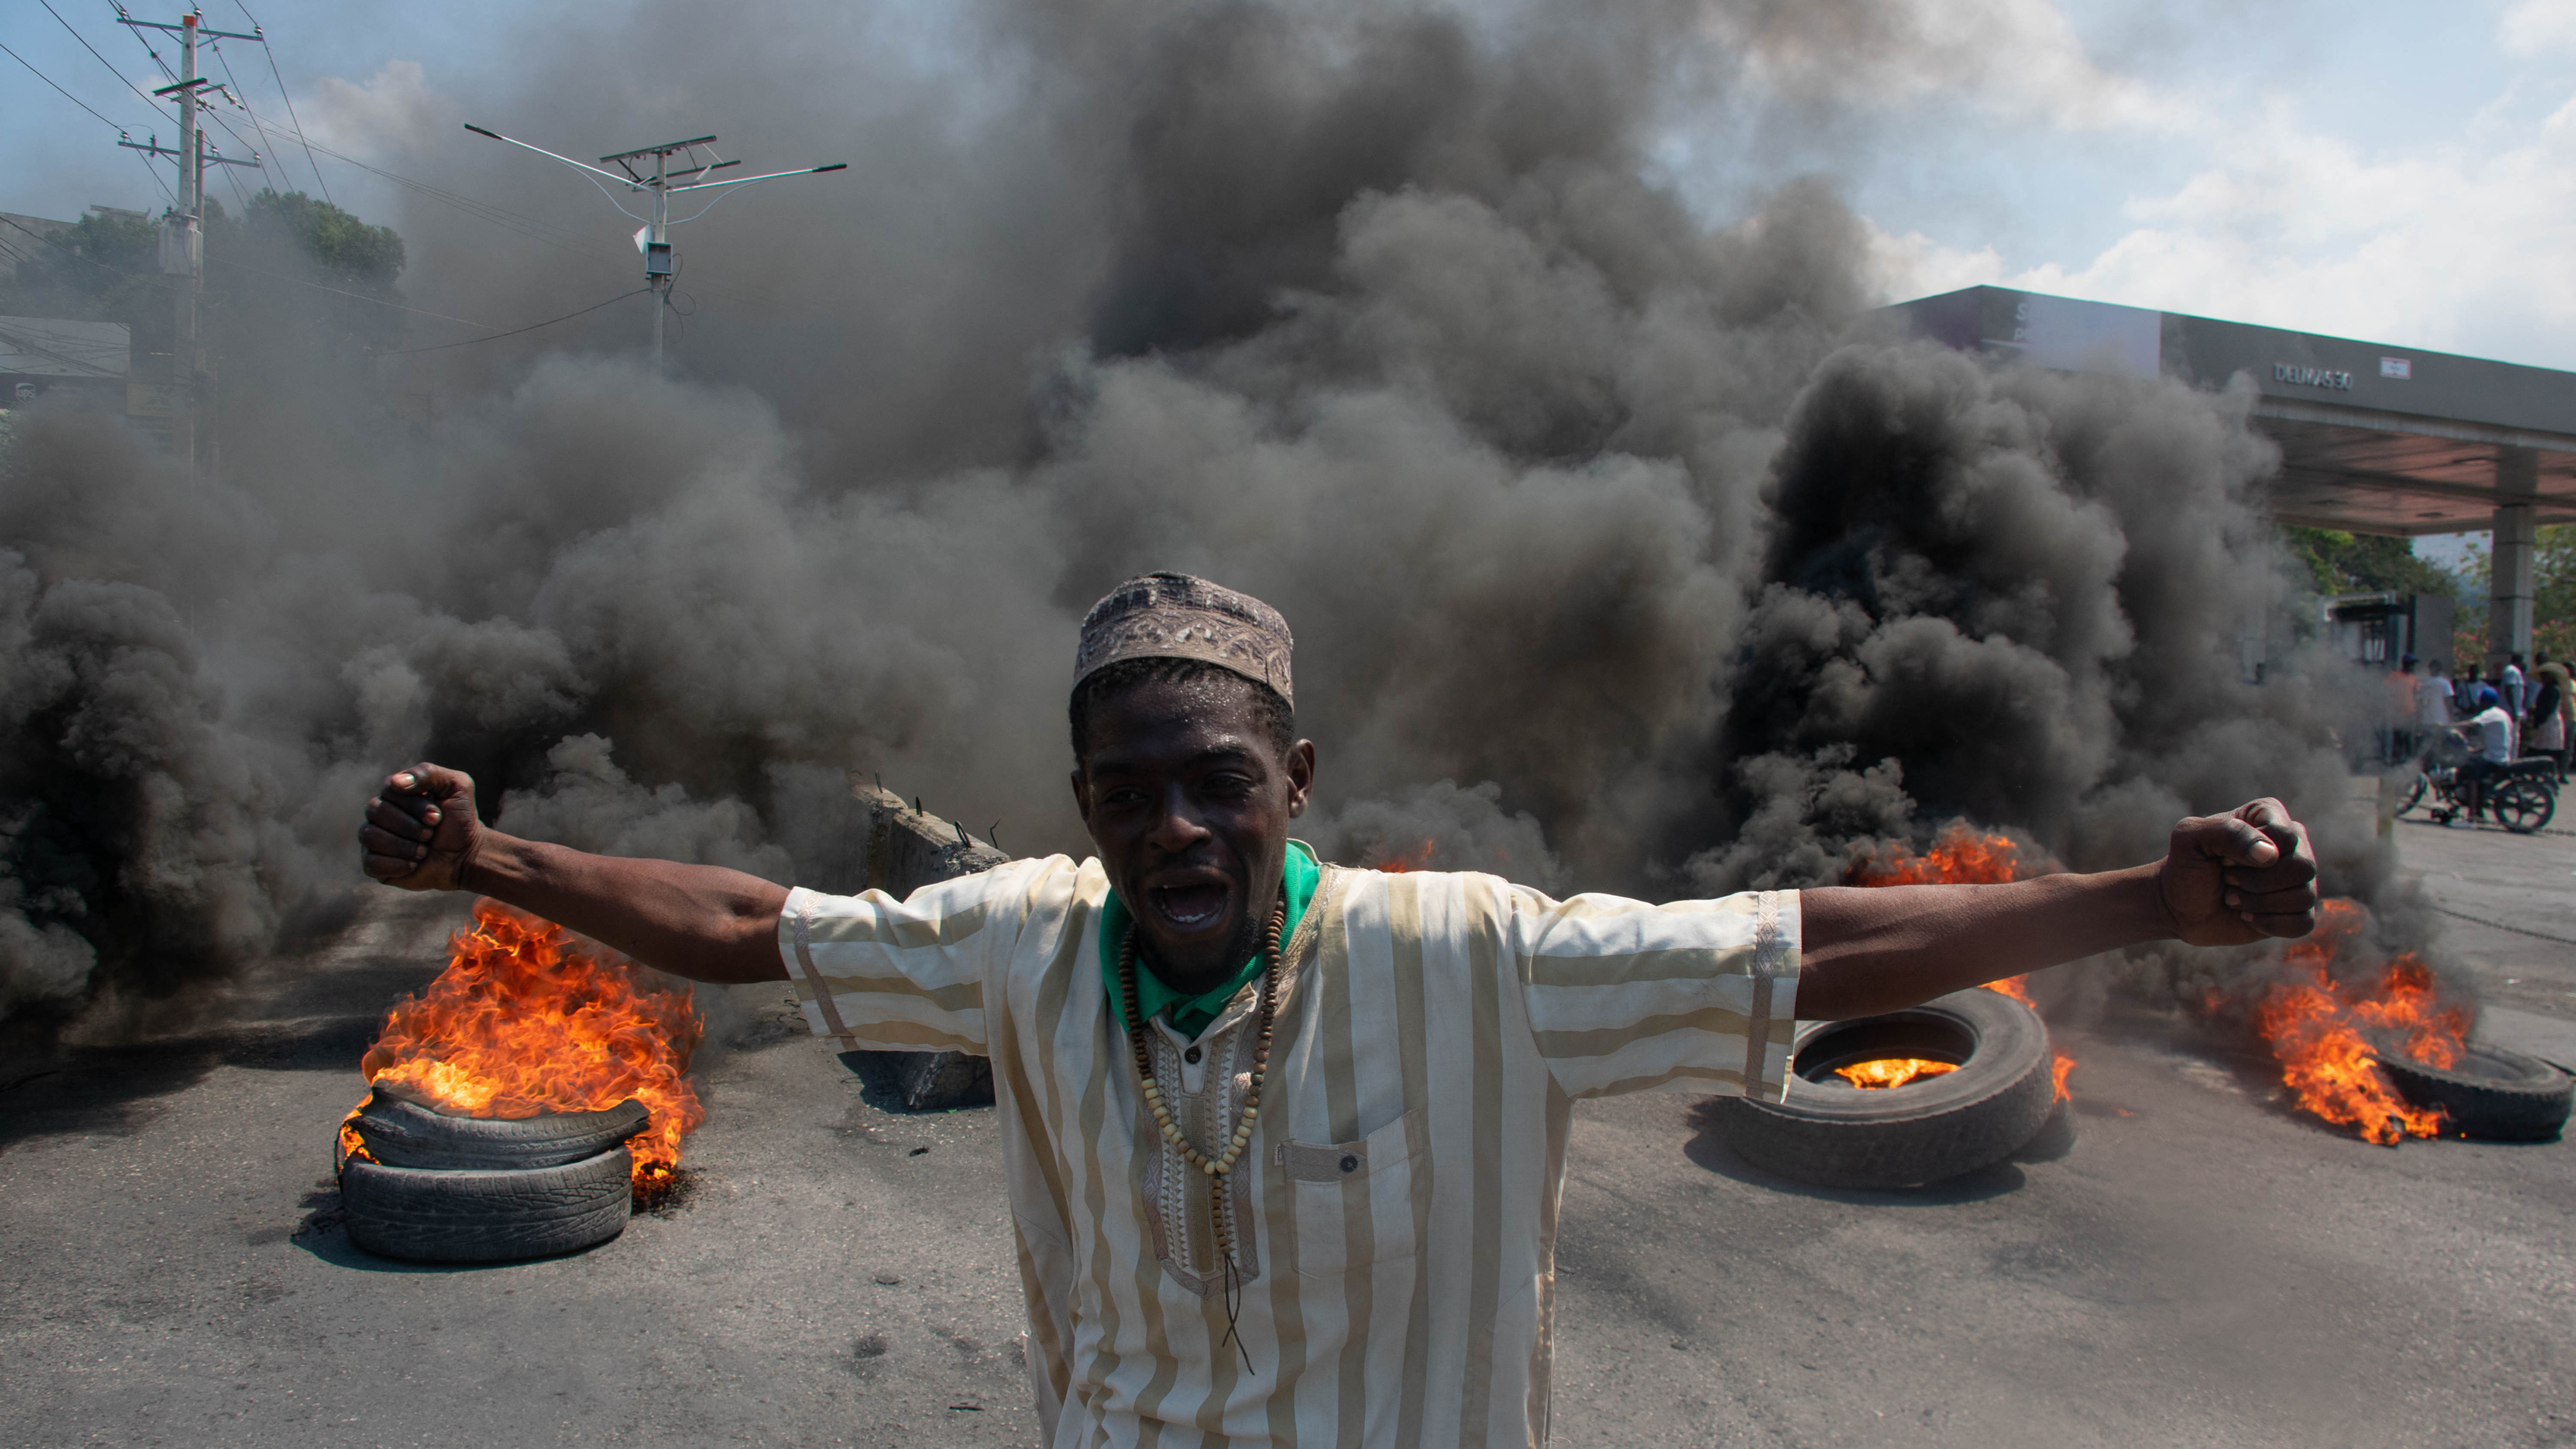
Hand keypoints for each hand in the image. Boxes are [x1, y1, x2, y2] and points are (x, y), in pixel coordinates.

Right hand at [360, 763, 482, 891]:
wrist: (466, 855)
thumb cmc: (460, 819)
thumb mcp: (456, 787)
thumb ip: (429, 773)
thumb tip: (396, 782)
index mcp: (396, 793)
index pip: (389, 789)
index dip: (414, 805)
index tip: (437, 817)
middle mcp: (380, 813)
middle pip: (375, 811)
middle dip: (409, 826)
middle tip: (431, 834)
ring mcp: (374, 838)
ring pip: (369, 836)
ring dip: (403, 846)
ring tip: (424, 851)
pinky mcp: (374, 863)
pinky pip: (370, 863)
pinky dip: (396, 865)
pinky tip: (414, 865)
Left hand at [2155, 797, 2319, 945]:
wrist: (2180, 907)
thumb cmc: (2186, 867)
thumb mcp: (2190, 839)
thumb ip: (2226, 832)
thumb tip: (2269, 854)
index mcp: (2269, 815)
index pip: (2285, 835)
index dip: (2249, 853)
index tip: (2223, 858)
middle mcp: (2293, 844)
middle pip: (2303, 867)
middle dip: (2256, 882)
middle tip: (2227, 880)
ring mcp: (2298, 879)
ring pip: (2305, 897)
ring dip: (2259, 904)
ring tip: (2233, 898)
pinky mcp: (2298, 911)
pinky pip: (2303, 924)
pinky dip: (2270, 924)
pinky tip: (2248, 918)